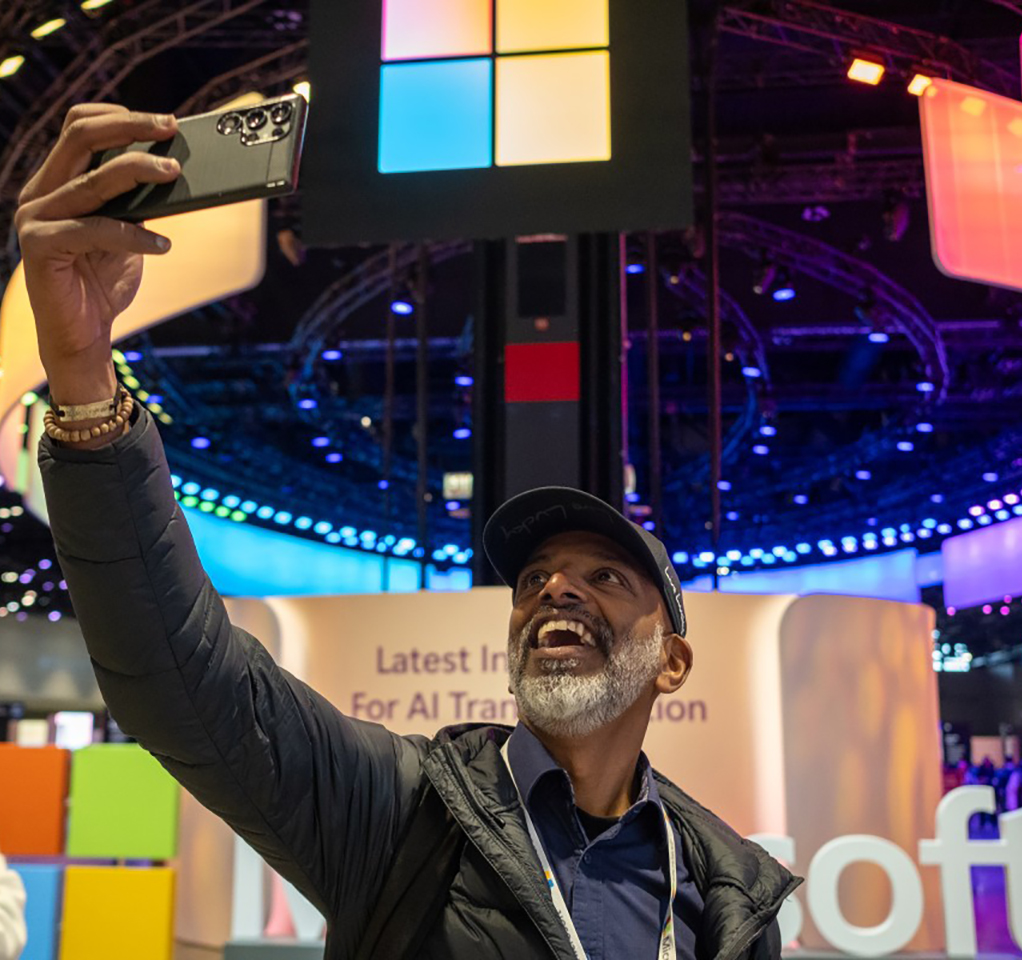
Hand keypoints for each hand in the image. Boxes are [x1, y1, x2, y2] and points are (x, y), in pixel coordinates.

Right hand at [13, 104, 180, 401]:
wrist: (83, 335)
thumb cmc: (103, 281)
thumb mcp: (126, 232)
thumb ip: (136, 201)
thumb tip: (172, 170)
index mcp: (56, 181)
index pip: (79, 127)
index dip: (121, 116)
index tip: (163, 121)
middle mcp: (40, 192)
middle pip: (80, 136)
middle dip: (130, 127)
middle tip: (171, 129)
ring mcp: (35, 217)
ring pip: (92, 179)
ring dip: (140, 172)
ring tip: (175, 175)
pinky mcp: (40, 246)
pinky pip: (95, 229)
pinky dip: (134, 235)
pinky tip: (163, 245)